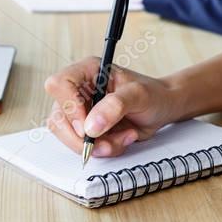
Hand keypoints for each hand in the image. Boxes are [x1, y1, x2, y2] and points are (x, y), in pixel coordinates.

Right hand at [44, 56, 181, 156]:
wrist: (163, 108)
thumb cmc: (153, 94)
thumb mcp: (139, 95)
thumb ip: (115, 106)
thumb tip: (90, 126)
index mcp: (88, 71)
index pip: (60, 84)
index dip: (69, 107)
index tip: (87, 126)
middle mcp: (79, 90)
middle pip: (58, 117)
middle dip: (83, 137)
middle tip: (107, 143)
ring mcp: (80, 111)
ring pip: (68, 136)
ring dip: (97, 145)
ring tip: (124, 137)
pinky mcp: (86, 129)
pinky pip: (83, 146)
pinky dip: (104, 149)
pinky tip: (122, 139)